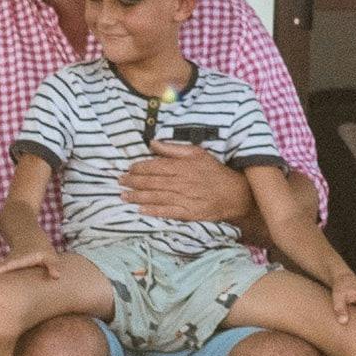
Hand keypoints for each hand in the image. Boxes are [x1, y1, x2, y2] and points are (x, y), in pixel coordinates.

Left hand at [123, 143, 245, 221]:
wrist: (235, 193)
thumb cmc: (214, 171)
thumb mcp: (197, 153)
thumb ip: (174, 149)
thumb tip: (153, 143)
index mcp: (183, 166)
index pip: (156, 166)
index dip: (139, 168)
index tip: (128, 169)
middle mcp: (182, 182)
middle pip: (153, 182)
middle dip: (134, 181)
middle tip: (120, 181)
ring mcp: (185, 198)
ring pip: (157, 197)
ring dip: (138, 196)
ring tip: (124, 196)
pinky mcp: (189, 213)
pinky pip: (168, 212)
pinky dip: (153, 211)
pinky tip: (141, 210)